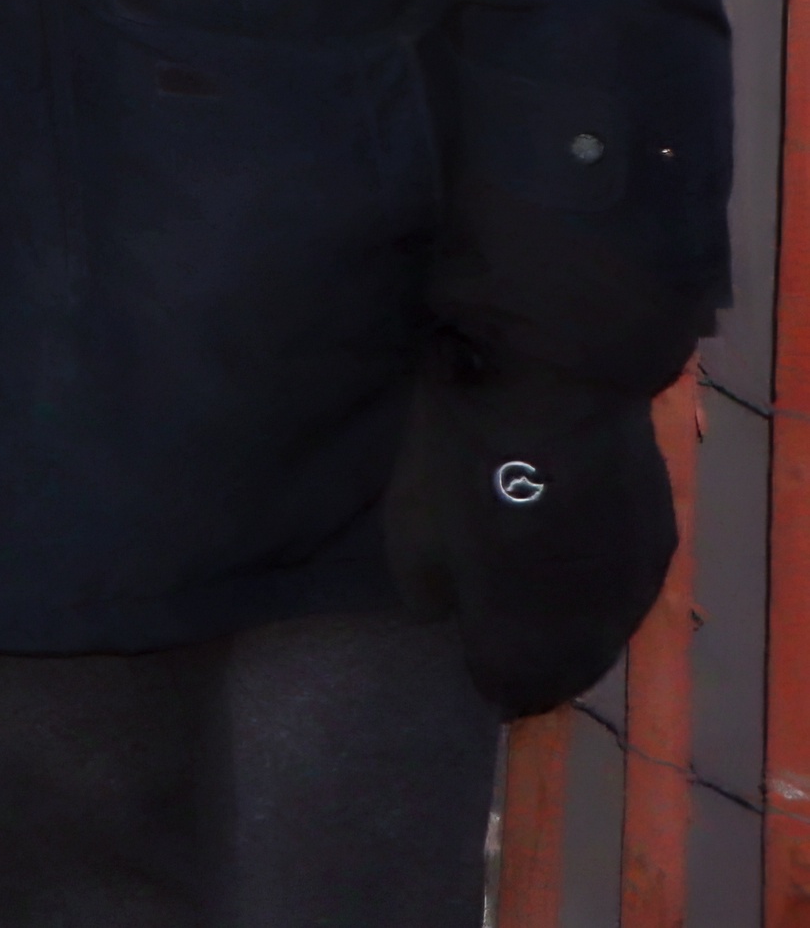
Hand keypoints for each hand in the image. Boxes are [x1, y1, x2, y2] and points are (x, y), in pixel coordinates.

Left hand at [390, 357, 679, 713]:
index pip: (513, 690)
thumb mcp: (413, 526)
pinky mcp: (662, 545)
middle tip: (509, 657)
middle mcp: (591, 628)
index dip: (492, 683)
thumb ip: (428, 590)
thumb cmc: (468, 454)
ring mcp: (635, 587)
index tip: (475, 672)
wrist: (561, 384)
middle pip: (567, 673)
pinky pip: (629, 597)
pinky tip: (578, 578)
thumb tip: (446, 616)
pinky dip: (602, 598)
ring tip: (543, 623)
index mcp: (525, 633)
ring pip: (605, 637)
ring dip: (575, 637)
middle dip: (537, 670)